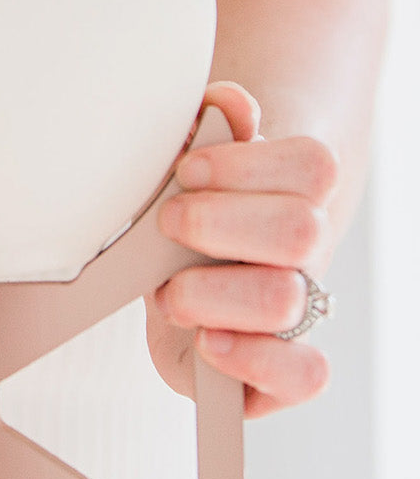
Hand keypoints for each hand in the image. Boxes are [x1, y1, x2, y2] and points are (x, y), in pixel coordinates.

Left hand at [146, 81, 336, 418]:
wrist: (179, 274)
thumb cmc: (185, 209)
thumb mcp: (187, 162)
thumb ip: (206, 125)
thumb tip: (229, 104)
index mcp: (294, 192)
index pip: (312, 166)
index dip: (243, 165)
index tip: (183, 170)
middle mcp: (304, 252)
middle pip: (300, 230)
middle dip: (214, 223)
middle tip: (167, 224)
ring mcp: (298, 309)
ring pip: (283, 298)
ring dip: (210, 292)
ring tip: (170, 291)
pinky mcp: (281, 367)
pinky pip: (308, 374)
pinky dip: (255, 360)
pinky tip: (208, 342)